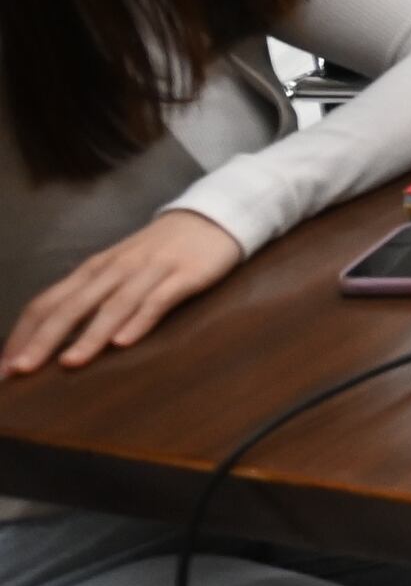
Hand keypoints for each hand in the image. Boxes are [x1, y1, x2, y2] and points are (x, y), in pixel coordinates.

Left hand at [2, 207, 242, 375]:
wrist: (214, 215)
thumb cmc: (161, 250)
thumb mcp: (118, 268)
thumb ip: (91, 296)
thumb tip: (52, 337)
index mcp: (94, 269)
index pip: (48, 302)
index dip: (23, 333)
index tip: (4, 366)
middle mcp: (115, 269)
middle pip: (72, 306)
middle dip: (44, 339)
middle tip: (20, 370)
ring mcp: (150, 271)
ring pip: (114, 305)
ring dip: (89, 336)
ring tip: (69, 363)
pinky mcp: (186, 275)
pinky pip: (158, 300)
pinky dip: (140, 321)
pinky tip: (125, 342)